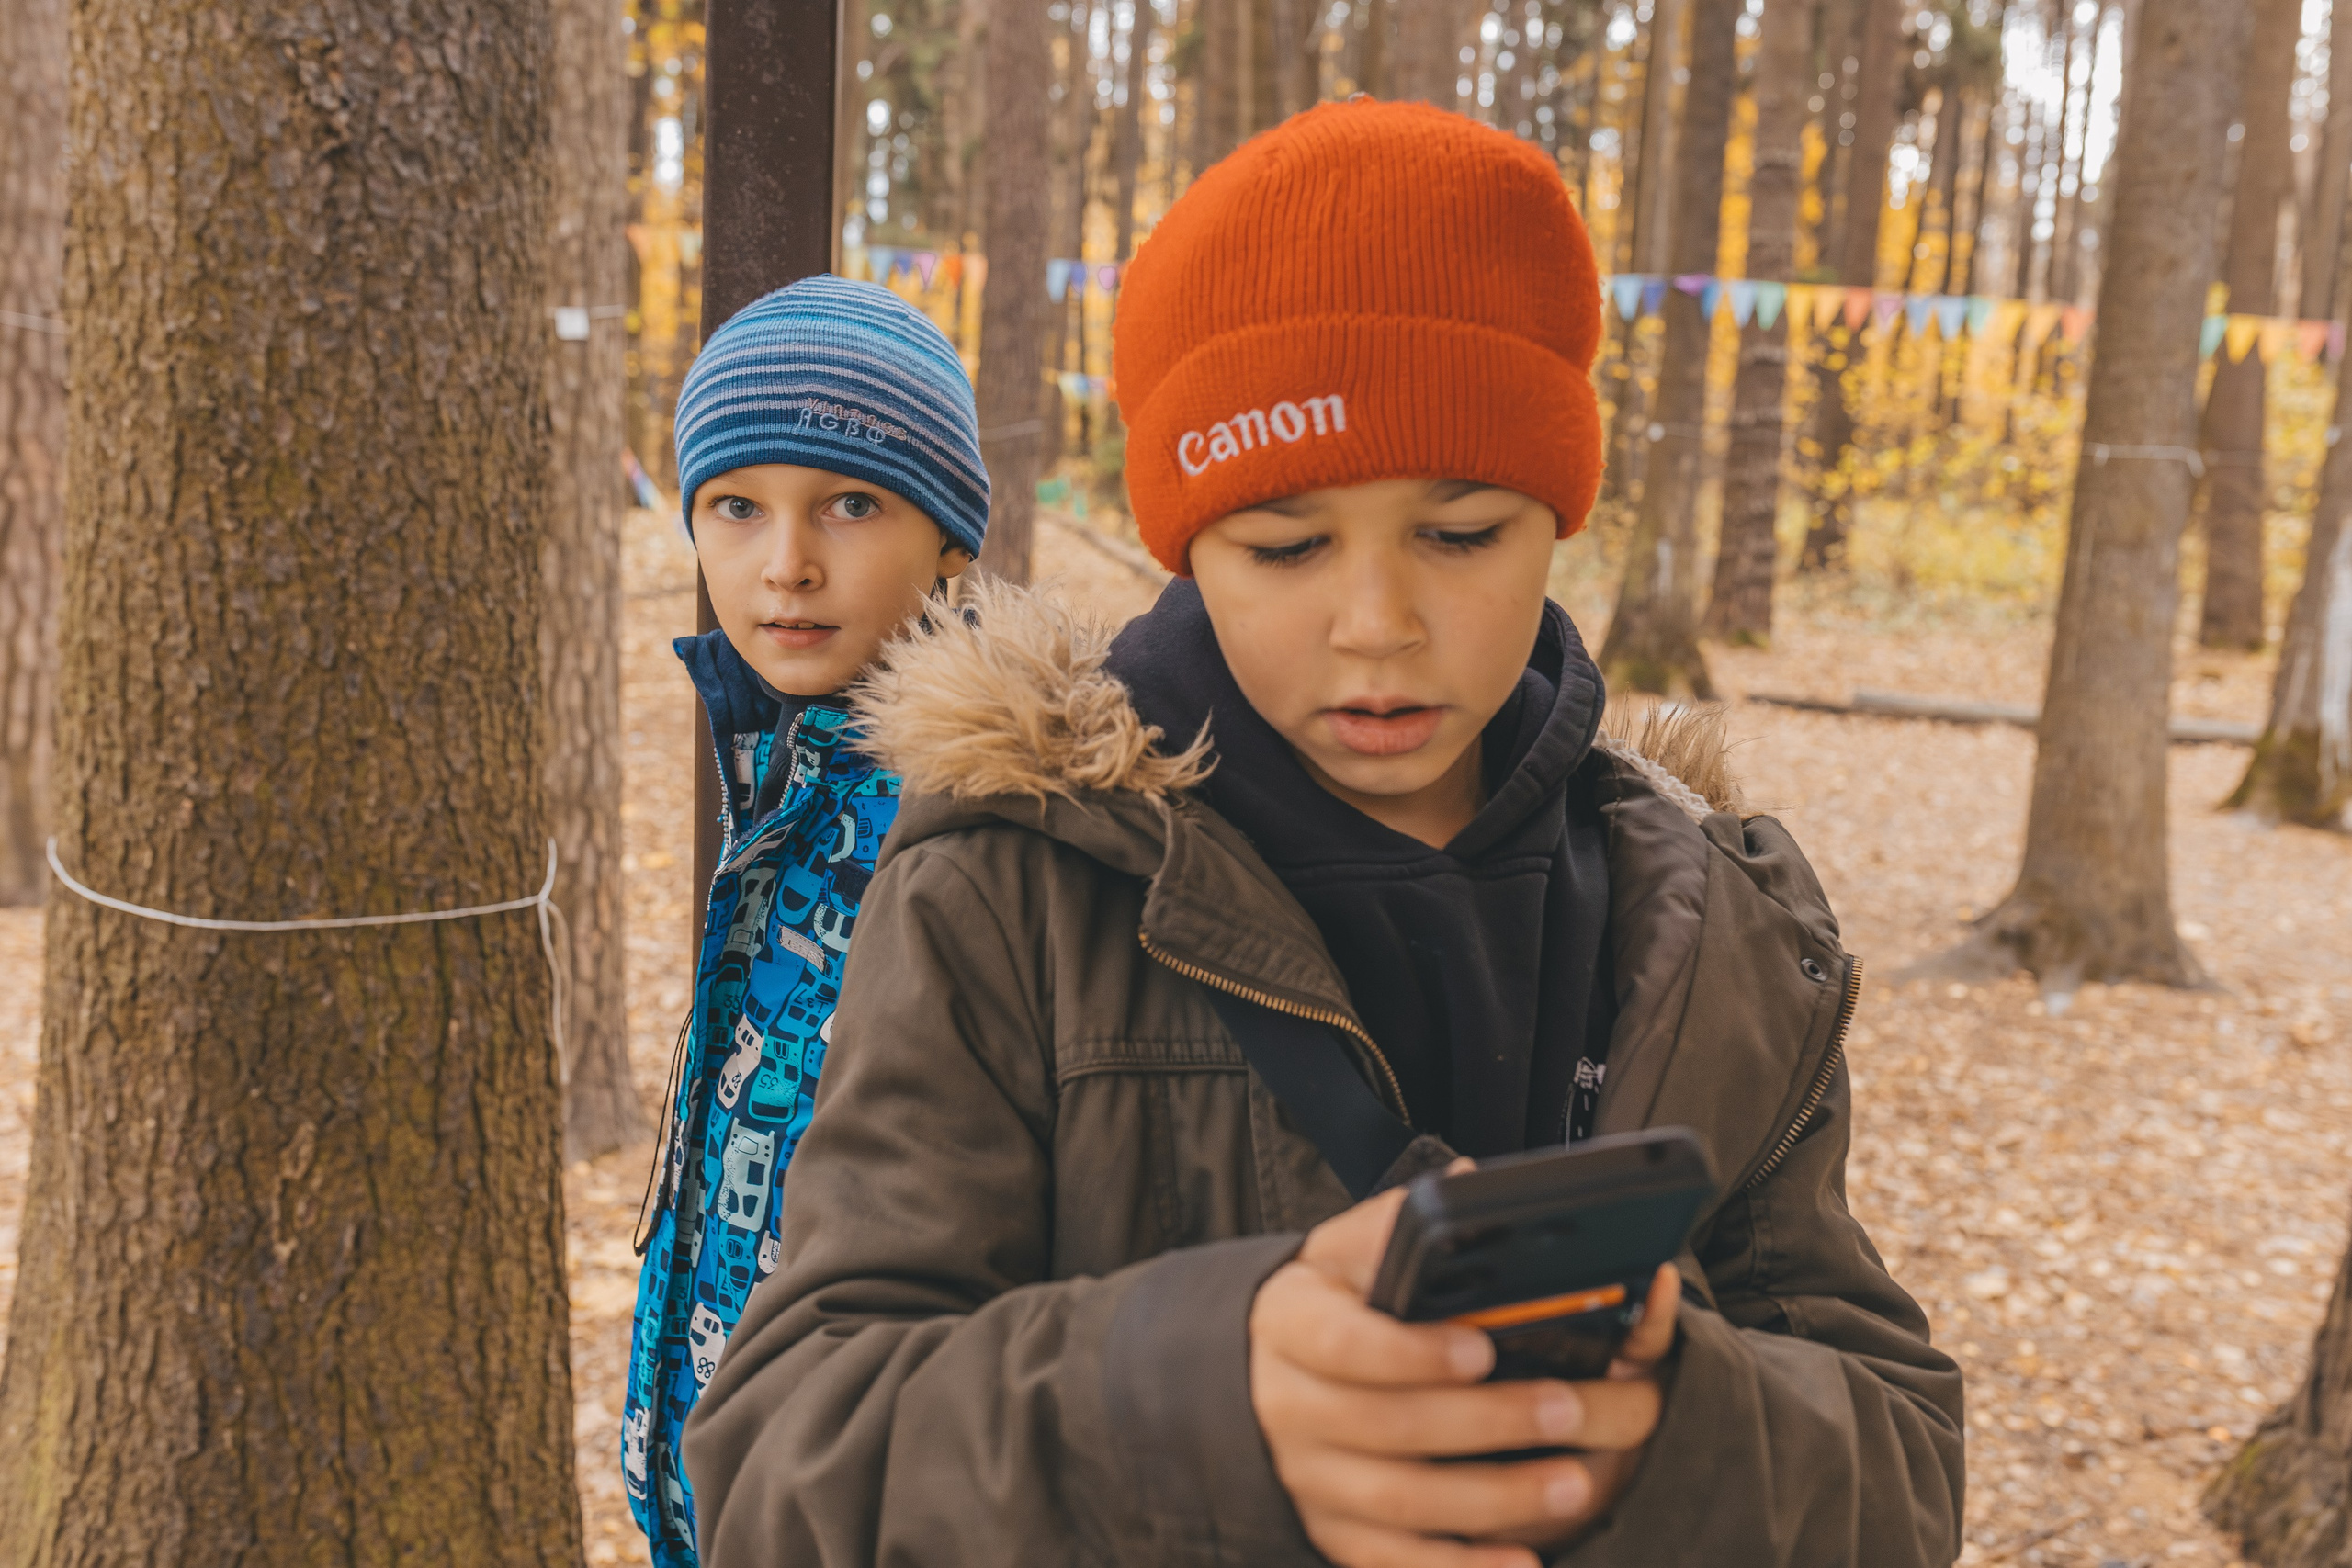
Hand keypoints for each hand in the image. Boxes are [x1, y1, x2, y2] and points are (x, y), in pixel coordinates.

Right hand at [1249, 1181, 1679, 1567]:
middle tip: (1569, 1408)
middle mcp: (1290, 1408)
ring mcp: (1309, 1479)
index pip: (1344, 1344)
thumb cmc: (1319, 1307)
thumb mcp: (1337, 1254)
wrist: (1249, 1379)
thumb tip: (1468, 1187)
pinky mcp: (1333, 1533)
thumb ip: (1396, 1224)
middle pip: (1387, 1426)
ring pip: (1401, 1501)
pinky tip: (1525, 1565)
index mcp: (1290, 1325)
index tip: (1483, 1347)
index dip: (1413, 1351)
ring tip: (1574, 1481)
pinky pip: (1396, 1563)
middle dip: (1486, 1422)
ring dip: (1494, 1498)